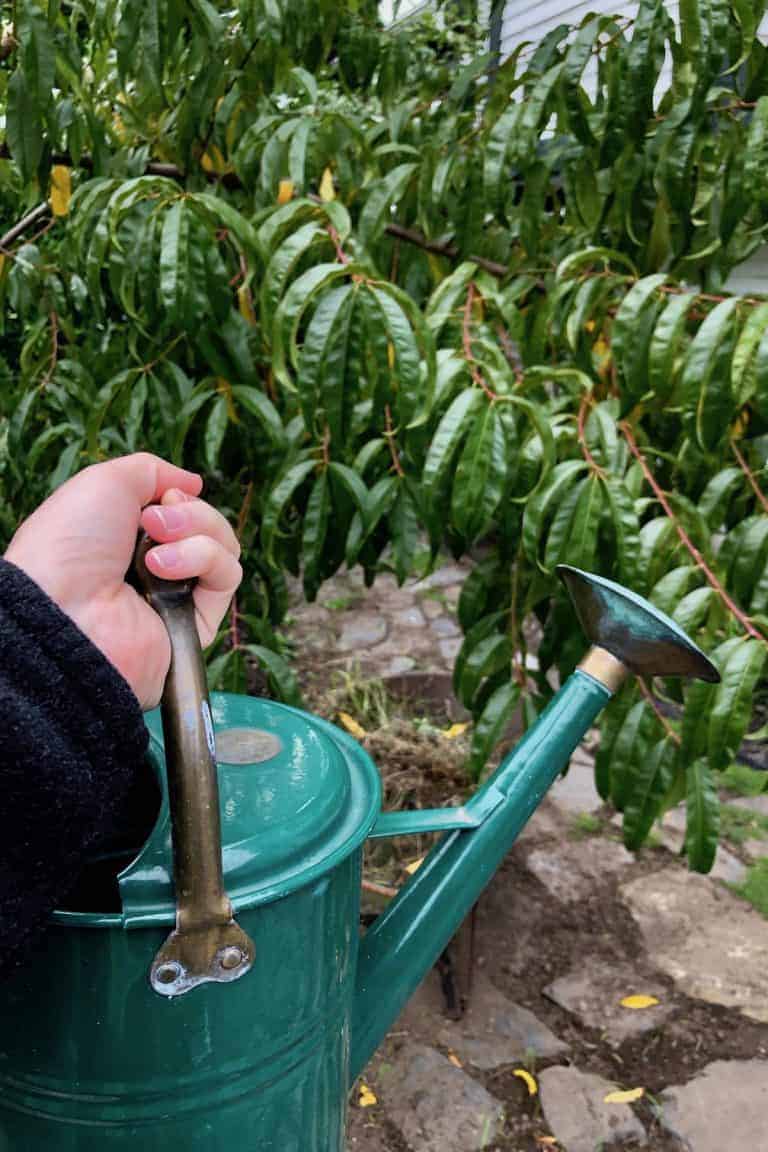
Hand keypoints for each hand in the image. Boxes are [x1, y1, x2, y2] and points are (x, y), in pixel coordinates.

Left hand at [5, 453, 241, 708]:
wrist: (63, 607)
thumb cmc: (70, 544)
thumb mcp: (104, 482)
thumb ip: (152, 471)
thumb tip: (194, 482)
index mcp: (132, 536)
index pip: (184, 508)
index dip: (180, 496)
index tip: (161, 498)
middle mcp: (158, 565)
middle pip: (210, 523)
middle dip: (190, 512)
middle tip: (153, 523)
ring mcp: (180, 594)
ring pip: (225, 545)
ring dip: (196, 533)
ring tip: (154, 553)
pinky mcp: (198, 621)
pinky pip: (228, 575)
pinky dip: (202, 560)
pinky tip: (162, 568)